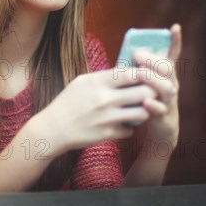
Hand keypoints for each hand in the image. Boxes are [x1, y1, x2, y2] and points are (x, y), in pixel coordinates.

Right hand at [32, 66, 158, 156]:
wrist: (53, 129)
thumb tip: (125, 71)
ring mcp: (108, 118)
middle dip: (151, 91)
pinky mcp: (109, 134)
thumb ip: (103, 76)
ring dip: (144, 110)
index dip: (144, 72)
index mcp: (98, 82)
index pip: (131, 73)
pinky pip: (130, 130)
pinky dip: (129, 127)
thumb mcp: (81, 81)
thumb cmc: (67, 102)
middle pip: (144, 92)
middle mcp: (105, 99)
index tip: (146, 75)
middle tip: (151, 92)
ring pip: (142, 113)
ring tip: (139, 108)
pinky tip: (123, 123)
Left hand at [132, 23, 181, 141]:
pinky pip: (161, 111)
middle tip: (137, 54)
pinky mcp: (164, 117)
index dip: (175, 41)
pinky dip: (153, 106)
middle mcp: (170, 85)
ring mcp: (168, 101)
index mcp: (165, 75)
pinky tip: (146, 102)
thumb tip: (126, 52)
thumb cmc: (146, 100)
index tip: (174, 27)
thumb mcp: (144, 83)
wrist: (160, 130)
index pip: (172, 55)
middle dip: (153, 60)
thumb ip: (139, 69)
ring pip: (166, 88)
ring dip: (152, 80)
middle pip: (167, 69)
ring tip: (140, 74)